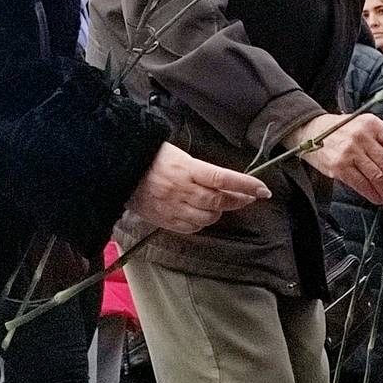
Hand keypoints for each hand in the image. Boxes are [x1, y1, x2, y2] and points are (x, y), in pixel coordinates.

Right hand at [129, 142, 271, 233]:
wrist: (119, 171)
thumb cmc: (150, 157)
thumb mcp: (177, 154)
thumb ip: (199, 169)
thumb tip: (223, 181)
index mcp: (185, 169)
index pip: (222, 178)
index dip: (245, 184)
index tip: (263, 189)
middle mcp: (181, 190)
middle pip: (219, 200)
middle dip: (239, 200)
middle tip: (250, 197)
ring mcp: (173, 207)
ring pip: (209, 216)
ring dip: (220, 210)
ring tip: (222, 203)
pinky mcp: (165, 220)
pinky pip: (193, 227)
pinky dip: (203, 222)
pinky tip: (203, 213)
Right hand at [289, 113, 382, 206]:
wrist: (310, 131)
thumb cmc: (339, 131)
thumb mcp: (362, 126)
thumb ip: (381, 141)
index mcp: (372, 124)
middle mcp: (362, 136)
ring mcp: (350, 151)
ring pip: (378, 178)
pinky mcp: (339, 166)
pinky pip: (362, 184)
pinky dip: (372, 195)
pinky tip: (377, 198)